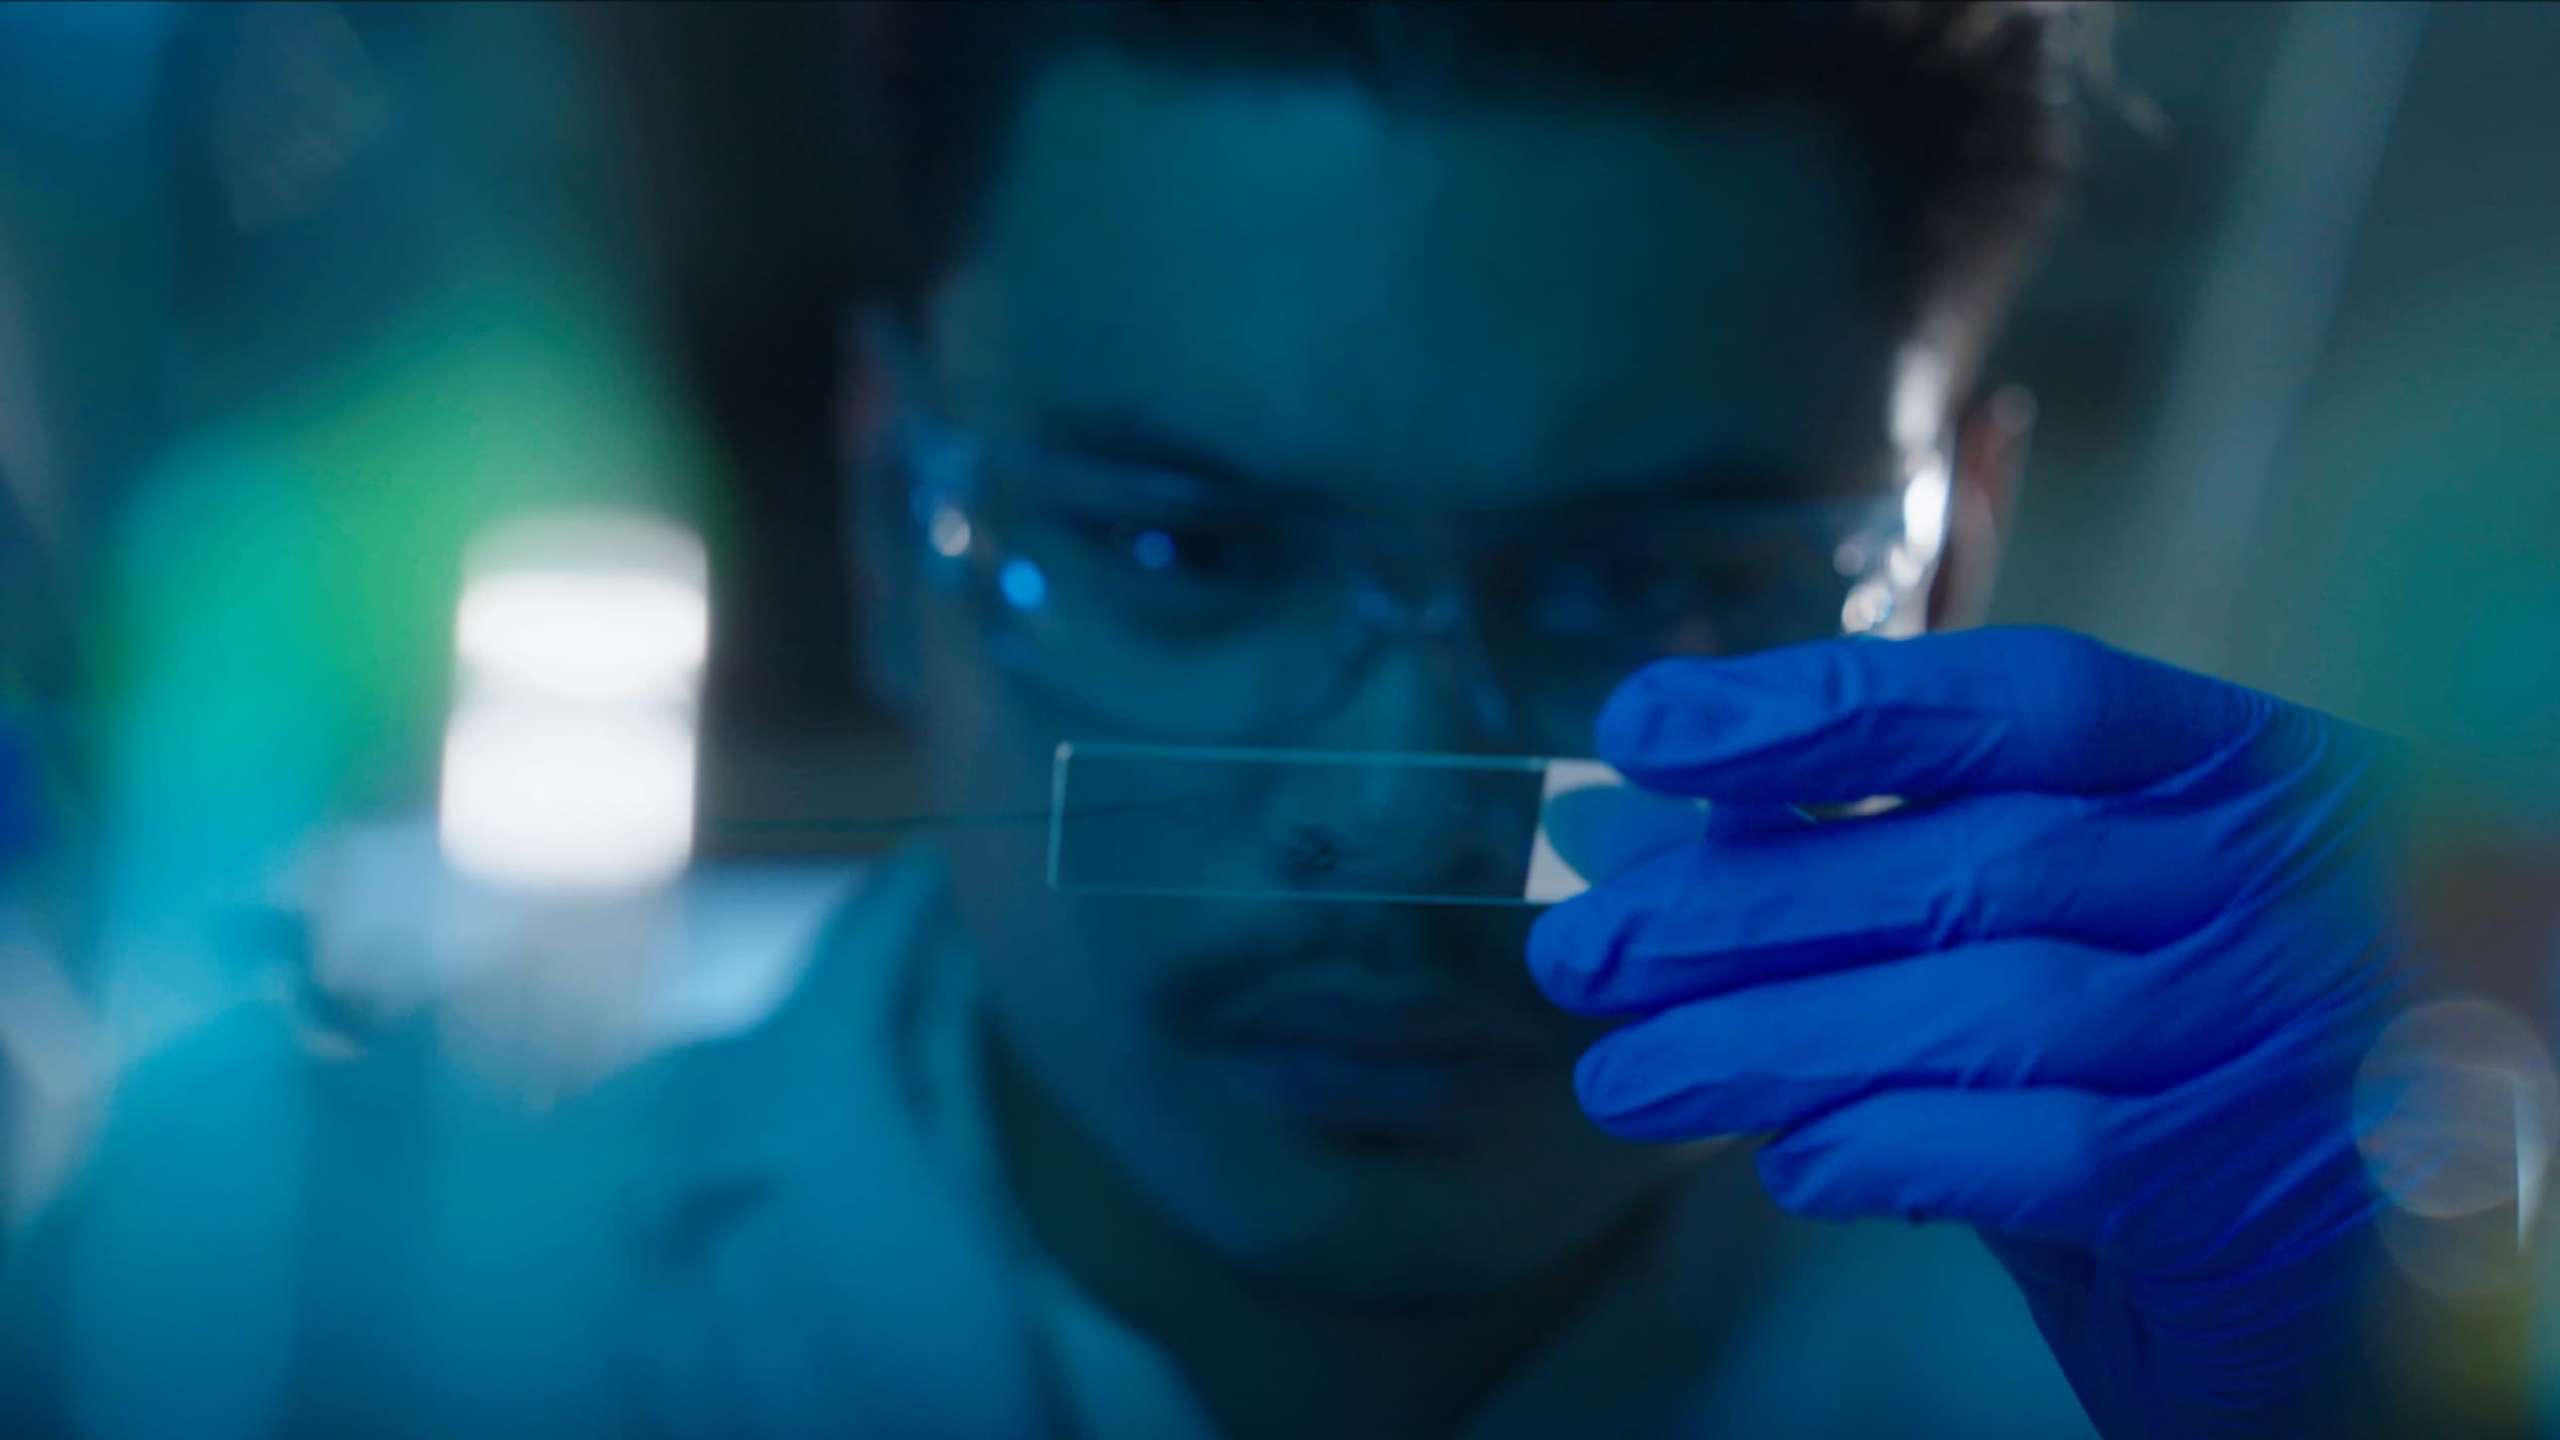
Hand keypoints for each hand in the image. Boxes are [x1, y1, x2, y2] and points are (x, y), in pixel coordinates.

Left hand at [1529, 627, 2410, 1436]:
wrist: (2369, 1287)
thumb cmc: (2186, 1078)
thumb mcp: (2076, 944)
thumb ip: (1915, 886)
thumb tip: (1669, 855)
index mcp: (2240, 770)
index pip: (2022, 698)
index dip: (1824, 703)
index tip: (1644, 730)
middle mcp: (2286, 873)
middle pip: (1971, 855)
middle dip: (1743, 907)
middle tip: (1581, 956)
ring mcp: (2292, 1024)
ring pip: (1988, 1005)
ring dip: (1772, 1044)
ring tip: (1625, 1082)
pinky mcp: (2269, 1182)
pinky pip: (2053, 1153)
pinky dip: (1899, 1149)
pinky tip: (1793, 1166)